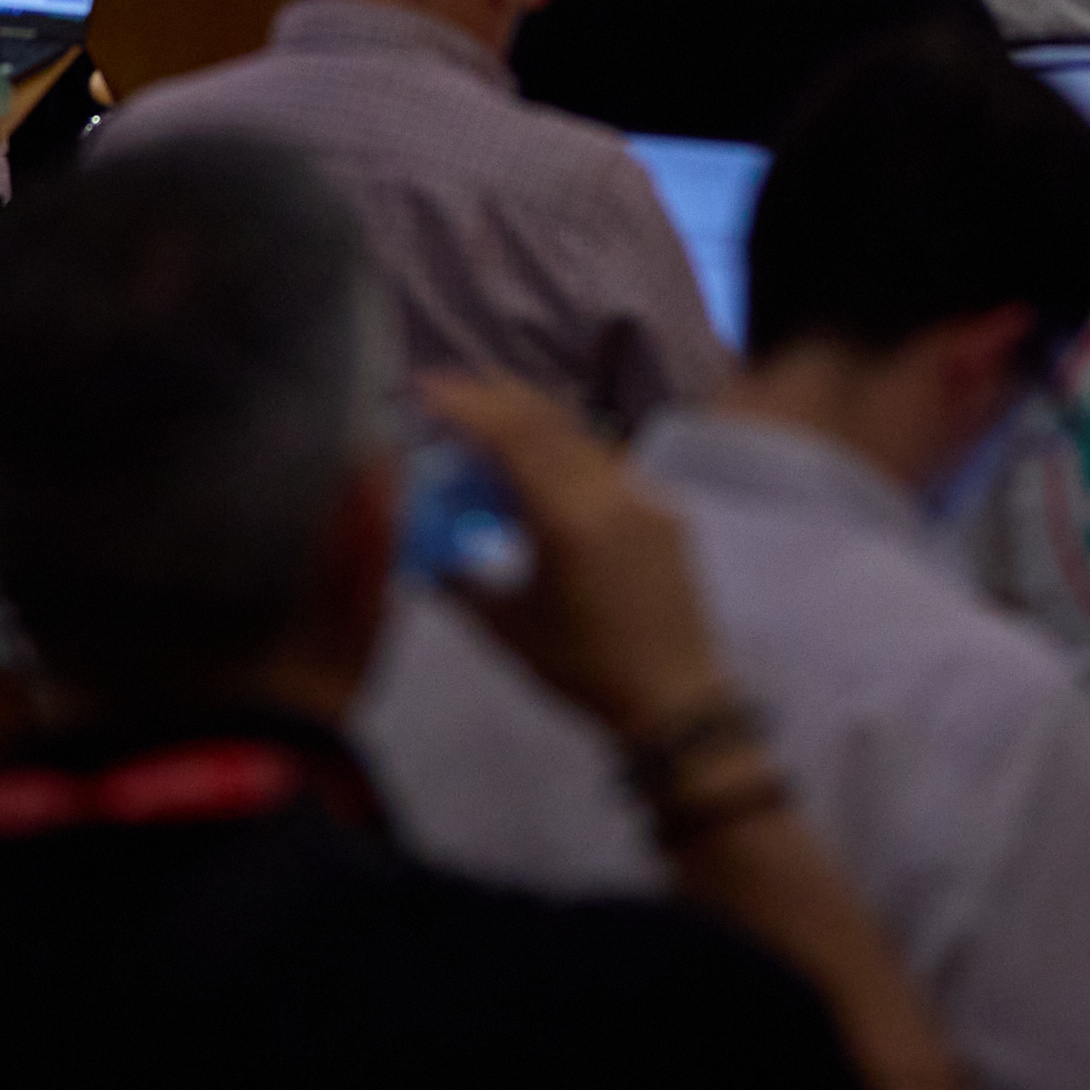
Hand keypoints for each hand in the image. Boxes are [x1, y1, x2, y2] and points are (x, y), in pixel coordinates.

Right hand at [419, 373, 729, 742]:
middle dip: (495, 397)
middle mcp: (611, 491)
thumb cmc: (583, 669)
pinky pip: (607, 463)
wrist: (674, 699)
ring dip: (531, 421)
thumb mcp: (508, 628)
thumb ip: (458, 582)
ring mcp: (644, 495)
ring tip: (489, 424)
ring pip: (580, 435)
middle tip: (450, 391)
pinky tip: (543, 469)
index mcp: (568, 518)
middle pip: (547, 420)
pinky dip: (566, 452)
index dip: (468, 404)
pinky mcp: (664, 508)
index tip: (428, 390)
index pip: (513, 435)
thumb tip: (414, 556)